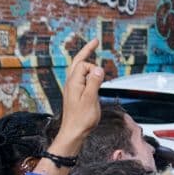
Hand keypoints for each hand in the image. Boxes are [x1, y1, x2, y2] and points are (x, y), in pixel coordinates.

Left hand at [50, 36, 108, 155]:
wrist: (73, 133)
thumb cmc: (81, 119)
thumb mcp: (90, 99)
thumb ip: (94, 82)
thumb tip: (98, 68)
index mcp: (73, 82)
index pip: (84, 65)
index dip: (94, 68)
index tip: (101, 77)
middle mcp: (71, 83)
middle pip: (78, 62)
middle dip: (87, 51)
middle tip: (96, 41)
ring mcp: (72, 88)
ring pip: (78, 69)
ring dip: (87, 61)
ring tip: (93, 50)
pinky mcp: (75, 94)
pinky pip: (80, 77)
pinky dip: (87, 72)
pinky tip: (91, 73)